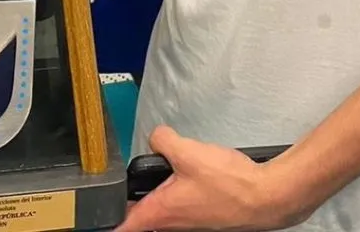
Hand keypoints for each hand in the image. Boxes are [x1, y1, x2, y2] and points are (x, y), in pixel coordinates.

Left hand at [116, 128, 304, 231]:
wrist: (264, 197)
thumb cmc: (227, 184)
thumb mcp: (187, 152)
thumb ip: (163, 140)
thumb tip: (155, 137)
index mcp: (160, 213)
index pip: (123, 226)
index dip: (107, 220)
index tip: (95, 216)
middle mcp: (171, 224)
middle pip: (142, 216)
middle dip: (134, 198)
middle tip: (131, 179)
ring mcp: (188, 223)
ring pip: (163, 209)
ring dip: (159, 192)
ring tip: (164, 169)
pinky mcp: (202, 216)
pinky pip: (180, 205)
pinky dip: (178, 190)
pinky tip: (190, 173)